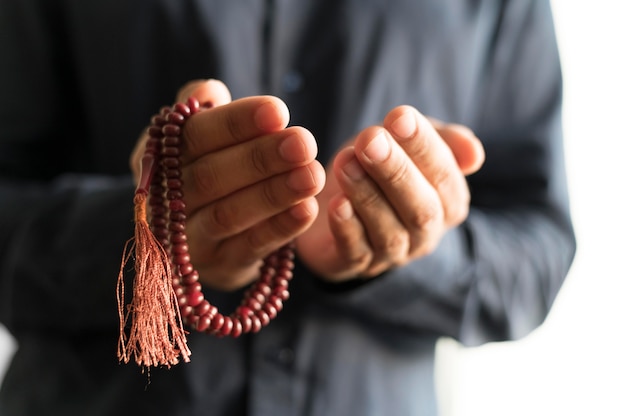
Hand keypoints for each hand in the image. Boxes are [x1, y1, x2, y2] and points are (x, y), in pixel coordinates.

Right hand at [130, 80, 324, 289]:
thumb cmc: (211, 165)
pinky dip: (279, 229)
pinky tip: (307, 209)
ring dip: (273, 194)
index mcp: (158, 158)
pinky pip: (249, 248)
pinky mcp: (219, 267)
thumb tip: (206, 92)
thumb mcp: (202, 134)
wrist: (205, 230)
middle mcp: (165, 201)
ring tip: (313, 174)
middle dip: (259, 158)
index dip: (235, 123)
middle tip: (303, 143)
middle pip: (209, 177)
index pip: (193, 136)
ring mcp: (189, 240)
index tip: (278, 111)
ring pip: (227, 215)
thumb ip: (203, 109)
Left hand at [296, 105, 484, 281]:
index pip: (445, 176)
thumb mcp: (406, 142)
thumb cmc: (377, 166)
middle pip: (421, 209)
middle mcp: (425, 233)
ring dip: (367, 195)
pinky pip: (356, 253)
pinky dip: (348, 228)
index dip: (423, 146)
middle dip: (395, 171)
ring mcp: (392, 254)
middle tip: (369, 140)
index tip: (398, 116)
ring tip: (346, 163)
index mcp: (448, 202)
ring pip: (389, 232)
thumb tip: (475, 154)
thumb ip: (440, 140)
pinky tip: (336, 204)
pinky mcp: (355, 264)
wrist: (332, 201)